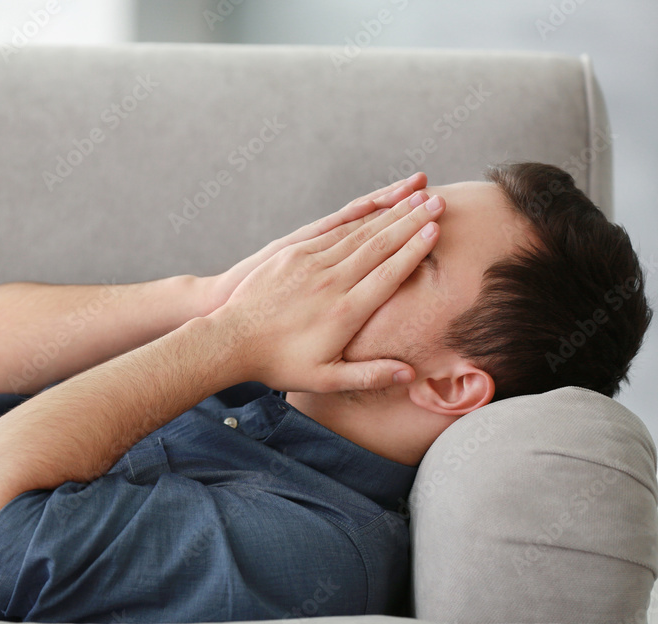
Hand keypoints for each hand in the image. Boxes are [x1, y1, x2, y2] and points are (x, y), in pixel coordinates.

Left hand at [209, 190, 444, 393]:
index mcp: (344, 313)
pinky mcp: (293, 253)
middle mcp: (330, 283)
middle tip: (439, 202)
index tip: (435, 232)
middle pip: (378, 246)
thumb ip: (369, 375)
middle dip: (411, 222)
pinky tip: (377, 204)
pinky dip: (358, 216)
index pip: (388, 275)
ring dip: (390, 213)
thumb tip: (411, 374)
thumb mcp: (325, 379)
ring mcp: (310, 264)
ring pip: (358, 233)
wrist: (231, 340)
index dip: (414, 251)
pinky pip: (332, 230)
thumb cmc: (280, 364)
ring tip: (416, 197)